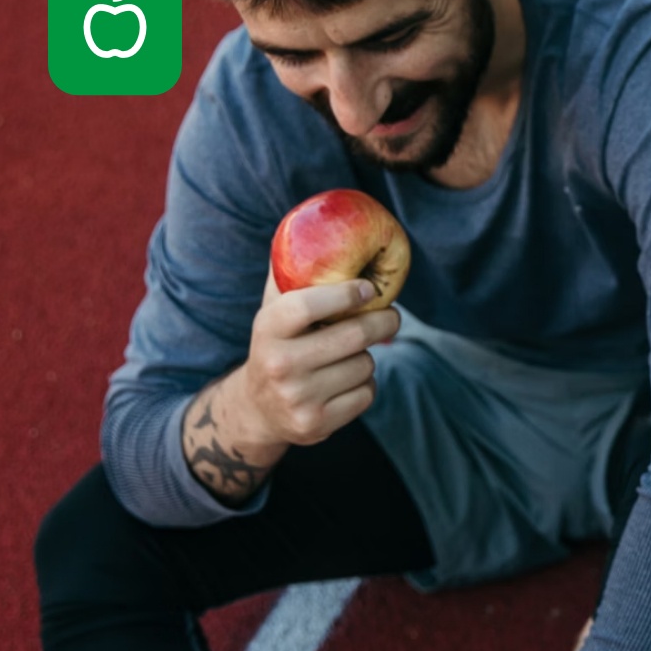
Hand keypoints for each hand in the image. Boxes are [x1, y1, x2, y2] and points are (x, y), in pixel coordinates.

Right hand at [240, 267, 400, 446]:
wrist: (258, 408)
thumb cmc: (278, 344)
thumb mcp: (274, 311)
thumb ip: (291, 275)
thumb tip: (311, 225)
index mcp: (267, 329)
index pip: (308, 304)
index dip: (345, 294)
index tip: (368, 288)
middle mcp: (279, 364)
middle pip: (354, 336)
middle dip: (382, 321)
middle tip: (392, 315)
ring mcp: (298, 398)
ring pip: (365, 365)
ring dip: (368, 357)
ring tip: (351, 354)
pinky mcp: (316, 424)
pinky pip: (366, 394)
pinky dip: (366, 385)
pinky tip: (346, 381)